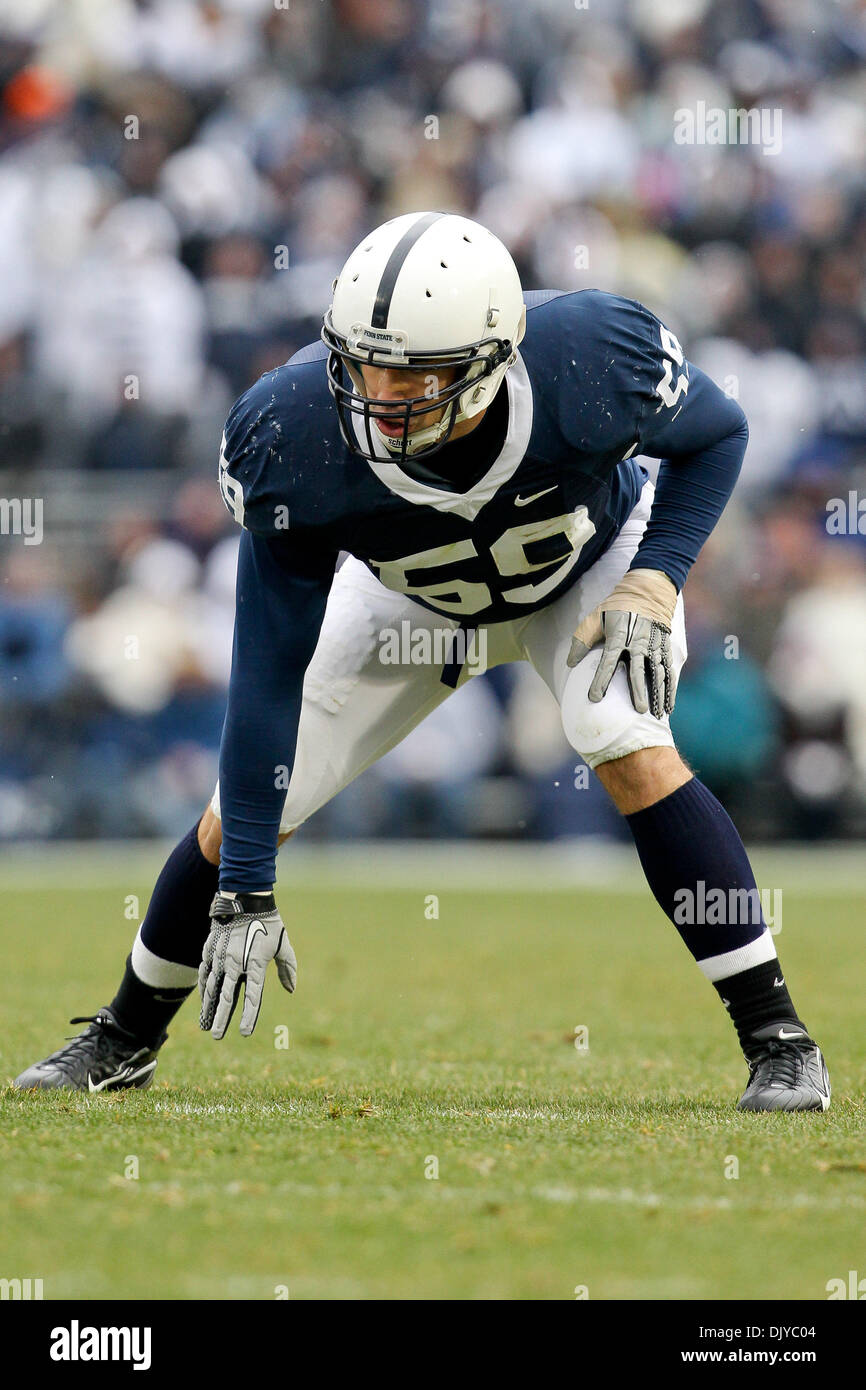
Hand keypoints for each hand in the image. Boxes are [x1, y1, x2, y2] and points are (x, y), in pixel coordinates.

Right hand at [199, 892, 296, 1039]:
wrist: (245, 898)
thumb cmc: (268, 923)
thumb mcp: (283, 944)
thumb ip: (287, 968)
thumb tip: (291, 989)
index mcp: (256, 963)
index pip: (253, 996)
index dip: (249, 1016)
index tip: (244, 1033)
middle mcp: (236, 962)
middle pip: (227, 996)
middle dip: (221, 1018)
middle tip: (217, 1036)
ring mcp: (220, 956)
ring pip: (212, 987)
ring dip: (209, 1008)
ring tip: (206, 1026)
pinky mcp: (210, 950)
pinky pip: (205, 974)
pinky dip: (204, 989)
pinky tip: (204, 1002)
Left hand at [567, 568, 677, 717]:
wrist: (648, 591)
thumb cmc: (616, 607)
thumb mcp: (594, 618)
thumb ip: (581, 641)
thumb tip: (569, 663)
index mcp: (617, 637)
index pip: (607, 662)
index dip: (600, 680)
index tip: (594, 698)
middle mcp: (637, 643)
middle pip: (638, 670)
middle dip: (639, 691)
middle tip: (639, 710)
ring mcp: (653, 646)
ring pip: (658, 673)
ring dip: (658, 694)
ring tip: (658, 714)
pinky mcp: (665, 648)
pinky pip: (669, 671)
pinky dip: (670, 689)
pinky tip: (669, 706)